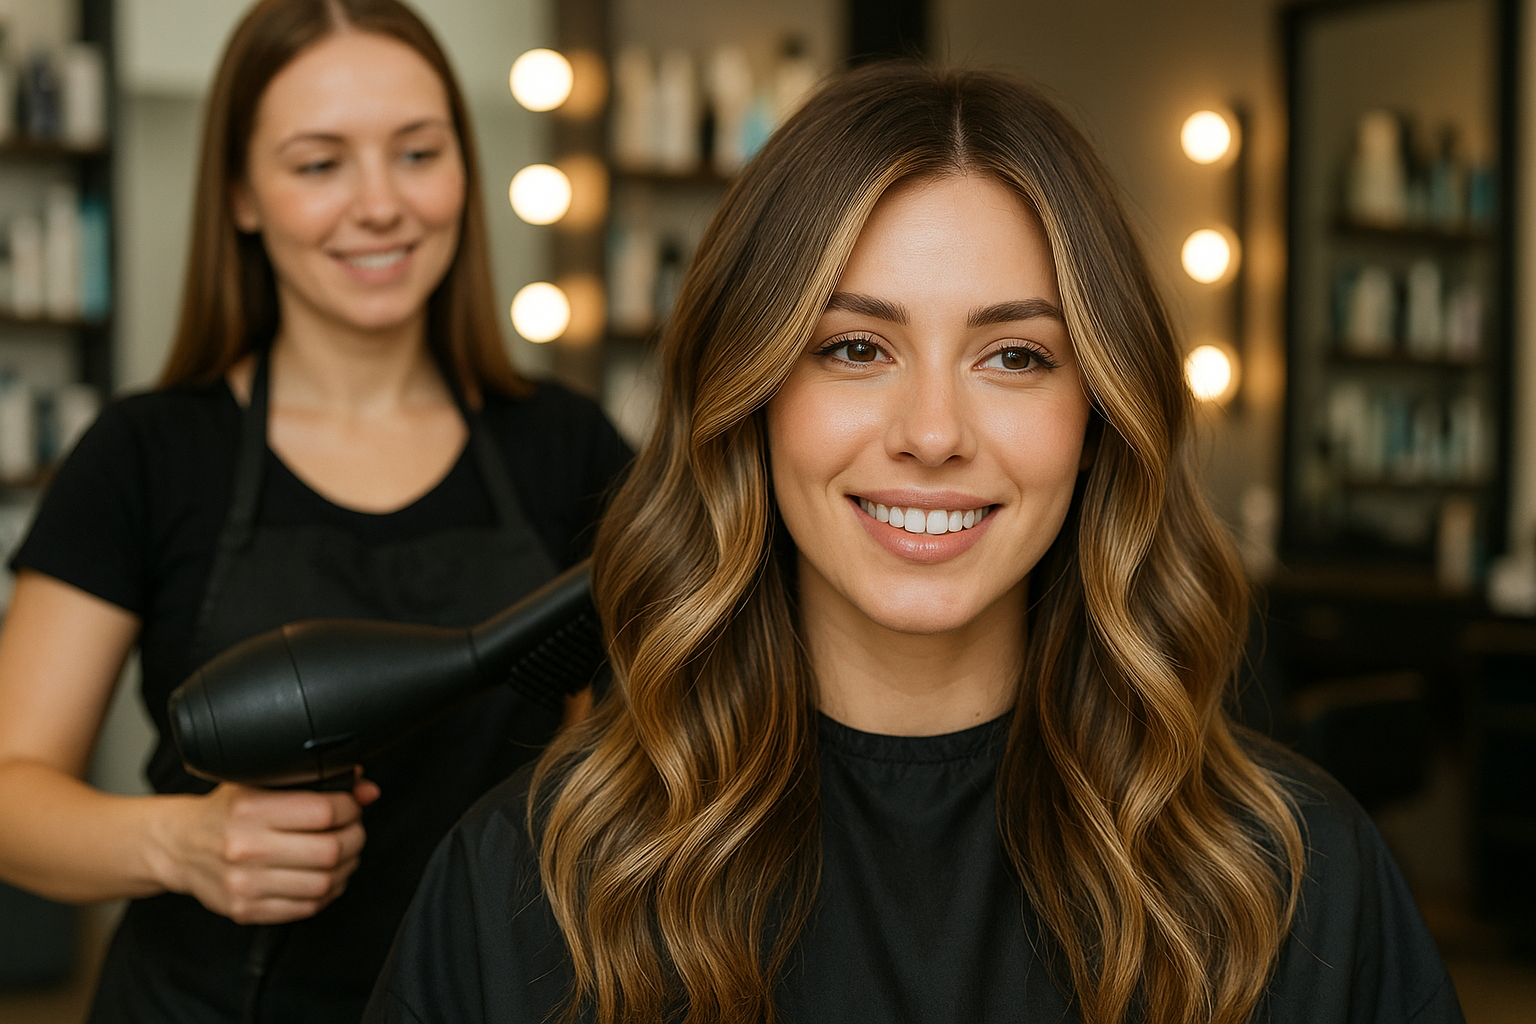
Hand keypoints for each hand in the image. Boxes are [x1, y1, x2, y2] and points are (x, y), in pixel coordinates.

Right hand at [158, 775, 380, 924]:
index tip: (352, 805)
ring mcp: (244, 883)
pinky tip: (323, 877)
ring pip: (323, 883)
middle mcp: (245, 847)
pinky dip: (326, 893)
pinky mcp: (245, 910)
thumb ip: (314, 781)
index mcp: (250, 808)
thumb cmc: (225, 811)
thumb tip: (367, 788)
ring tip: (342, 854)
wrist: (179, 845)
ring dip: (345, 868)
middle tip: (353, 830)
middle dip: (355, 838)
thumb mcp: (261, 782)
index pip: (324, 811)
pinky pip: (306, 908)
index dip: (351, 807)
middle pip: (330, 850)